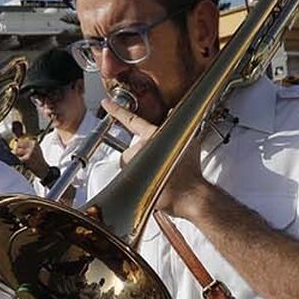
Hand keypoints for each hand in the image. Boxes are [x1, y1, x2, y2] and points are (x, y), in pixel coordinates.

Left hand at [100, 98, 214, 218]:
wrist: (192, 194)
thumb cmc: (191, 172)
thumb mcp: (189, 142)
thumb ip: (178, 126)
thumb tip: (172, 114)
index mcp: (155, 135)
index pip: (132, 120)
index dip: (117, 110)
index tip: (106, 103)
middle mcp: (143, 146)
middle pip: (130, 152)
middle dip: (139, 161)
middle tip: (157, 169)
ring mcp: (137, 163)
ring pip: (129, 166)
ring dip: (139, 172)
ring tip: (158, 178)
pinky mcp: (133, 179)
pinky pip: (129, 179)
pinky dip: (137, 183)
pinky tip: (153, 185)